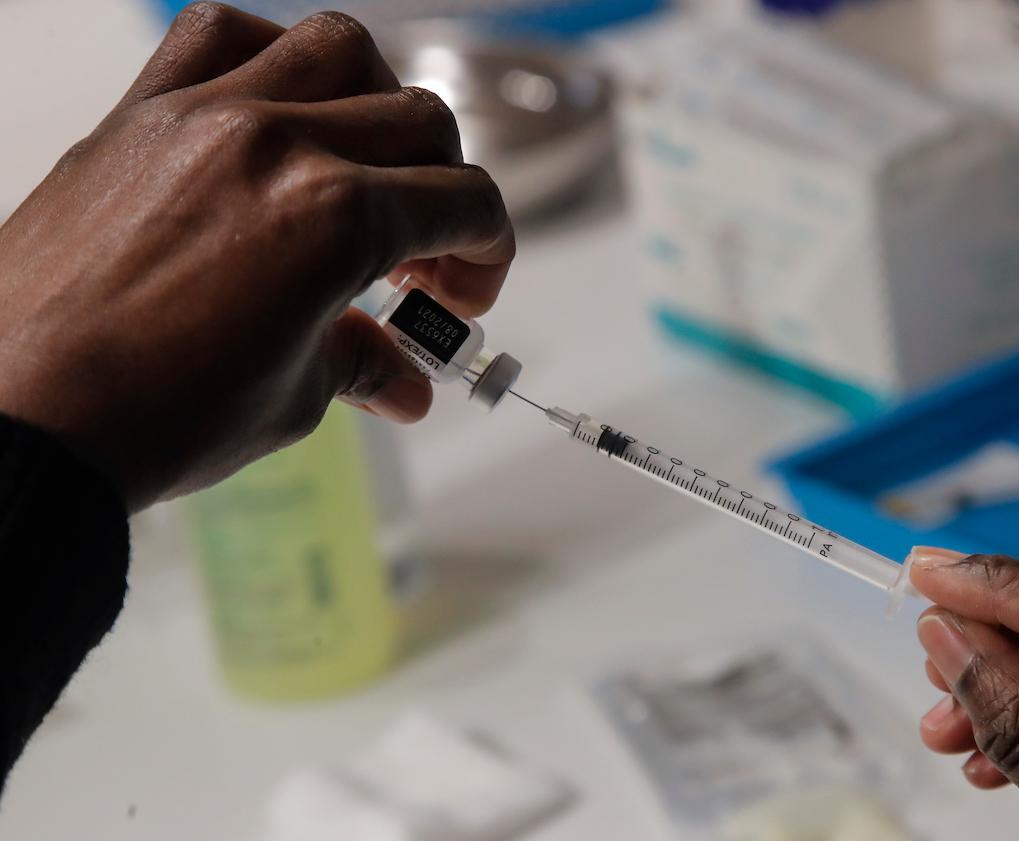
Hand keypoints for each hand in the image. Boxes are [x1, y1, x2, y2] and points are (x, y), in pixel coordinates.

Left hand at [0, 3, 514, 510]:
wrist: (20, 420)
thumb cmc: (151, 419)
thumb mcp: (294, 399)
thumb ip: (362, 364)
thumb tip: (403, 381)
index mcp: (334, 218)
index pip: (465, 202)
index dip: (491, 251)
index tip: (468, 291)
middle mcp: (279, 144)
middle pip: (420, 122)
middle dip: (449, 190)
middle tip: (424, 258)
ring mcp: (205, 115)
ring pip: (337, 48)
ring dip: (378, 102)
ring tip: (365, 164)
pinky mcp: (140, 115)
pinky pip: (218, 34)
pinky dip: (268, 56)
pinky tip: (277, 111)